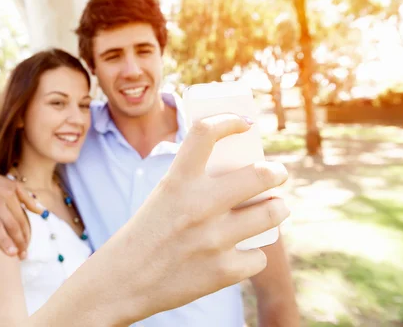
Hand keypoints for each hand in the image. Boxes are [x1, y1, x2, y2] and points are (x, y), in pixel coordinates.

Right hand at [0, 164, 43, 257]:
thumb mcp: (12, 186)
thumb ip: (27, 199)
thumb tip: (42, 212)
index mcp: (9, 195)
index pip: (20, 219)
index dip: (26, 235)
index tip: (27, 250)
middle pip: (10, 223)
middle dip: (18, 241)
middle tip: (22, 256)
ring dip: (3, 240)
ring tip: (11, 254)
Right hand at [94, 113, 290, 323]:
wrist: (124, 281)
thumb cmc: (146, 234)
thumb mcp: (164, 197)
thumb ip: (196, 183)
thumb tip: (242, 173)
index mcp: (177, 181)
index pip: (205, 132)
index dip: (230, 120)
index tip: (244, 123)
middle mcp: (198, 206)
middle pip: (261, 174)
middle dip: (276, 172)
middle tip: (276, 174)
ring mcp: (213, 239)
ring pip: (272, 213)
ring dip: (279, 208)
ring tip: (276, 208)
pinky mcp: (223, 271)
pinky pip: (258, 256)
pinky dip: (252, 255)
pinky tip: (241, 254)